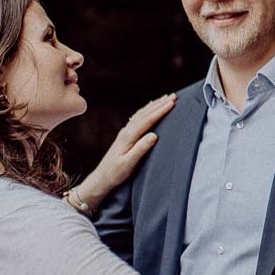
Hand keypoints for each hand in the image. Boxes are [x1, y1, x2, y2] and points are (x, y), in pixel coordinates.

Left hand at [75, 94, 177, 210]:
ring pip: (142, 114)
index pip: (147, 120)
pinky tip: (150, 108)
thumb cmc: (115, 173)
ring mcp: (125, 132)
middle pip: (145, 114)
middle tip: (174, 96)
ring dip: (154, 105)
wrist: (101, 178)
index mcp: (128, 136)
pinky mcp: (125, 136)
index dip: (160, 111)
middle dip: (160, 104)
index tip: (172, 103)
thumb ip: (141, 149)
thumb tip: (154, 135)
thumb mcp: (128, 164)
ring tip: (165, 98)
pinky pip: (138, 119)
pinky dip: (146, 111)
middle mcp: (126, 131)